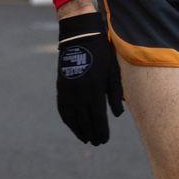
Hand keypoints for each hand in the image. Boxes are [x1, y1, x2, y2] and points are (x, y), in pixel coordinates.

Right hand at [56, 11, 124, 145]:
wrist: (79, 35)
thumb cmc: (102, 53)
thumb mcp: (112, 72)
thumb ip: (115, 94)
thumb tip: (117, 115)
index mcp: (95, 90)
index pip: (98, 119)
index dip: (101, 131)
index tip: (104, 140)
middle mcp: (80, 94)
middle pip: (85, 121)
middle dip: (91, 134)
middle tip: (96, 143)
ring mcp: (68, 91)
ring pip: (72, 118)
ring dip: (78, 130)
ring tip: (85, 138)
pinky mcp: (61, 86)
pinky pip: (62, 109)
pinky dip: (67, 120)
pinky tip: (73, 125)